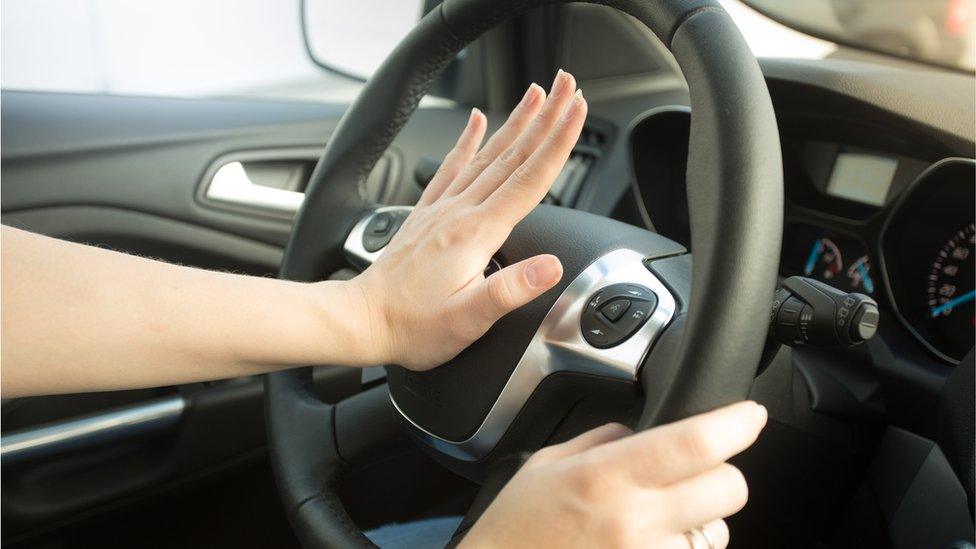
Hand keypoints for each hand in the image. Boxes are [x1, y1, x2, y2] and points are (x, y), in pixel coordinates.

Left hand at [346, 70, 586, 369]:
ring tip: (535, 93)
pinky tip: (476, 121)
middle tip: (567, 86)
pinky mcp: (428, 215)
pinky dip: (468, 140)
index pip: (529, 180)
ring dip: (515, 122)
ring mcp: (442, 209)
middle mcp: (459, 212)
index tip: (576, 112)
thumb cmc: (413, 326)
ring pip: (487, 155)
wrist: (362, 321)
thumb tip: (550, 267)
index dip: (558, 144)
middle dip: (545, 118)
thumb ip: (510, 290)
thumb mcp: (468, 319)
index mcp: (475, 234)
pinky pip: (452, 166)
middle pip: (513, 156)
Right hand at [460, 401, 768, 548]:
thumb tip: (642, 431)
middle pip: (729, 488)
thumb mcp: (549, 463)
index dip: (737, 423)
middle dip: (722, 473)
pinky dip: (681, 548)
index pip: (697, 442)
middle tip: (697, 470)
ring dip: (702, 520)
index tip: (748, 415)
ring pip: (720, 532)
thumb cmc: (517, 528)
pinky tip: (648, 545)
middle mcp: (635, 522)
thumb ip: (603, 440)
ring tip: (657, 521)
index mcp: (606, 477)